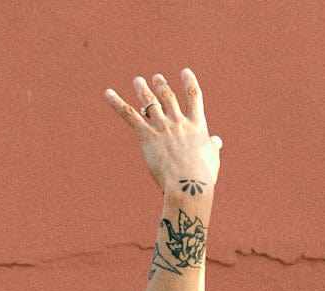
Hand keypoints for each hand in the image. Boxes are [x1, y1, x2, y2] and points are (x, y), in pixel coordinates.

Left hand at [103, 68, 221, 194]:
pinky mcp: (146, 135)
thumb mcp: (212, 160)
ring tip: (138, 81)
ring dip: (142, 89)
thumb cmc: (203, 177)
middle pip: (168, 96)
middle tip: (156, 78)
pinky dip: (116, 103)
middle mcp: (178, 121)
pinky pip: (129, 115)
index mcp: (197, 125)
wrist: (188, 185)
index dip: (189, 81)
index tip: (185, 71)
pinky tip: (107, 93)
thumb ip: (213, 147)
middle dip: (161, 85)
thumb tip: (216, 140)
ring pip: (149, 102)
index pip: (194, 96)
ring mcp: (162, 126)